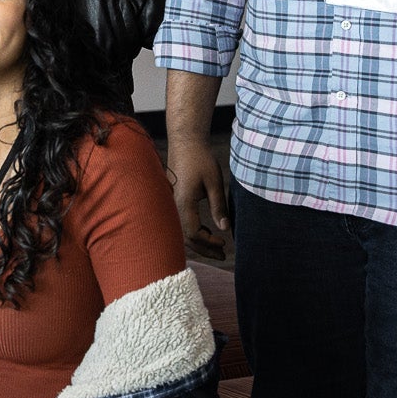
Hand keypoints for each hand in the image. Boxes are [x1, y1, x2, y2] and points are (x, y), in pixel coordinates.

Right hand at [166, 134, 228, 260]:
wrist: (185, 142)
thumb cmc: (200, 159)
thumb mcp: (215, 182)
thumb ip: (219, 207)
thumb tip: (225, 229)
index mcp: (184, 203)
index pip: (194, 233)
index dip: (209, 242)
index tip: (225, 242)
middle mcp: (173, 205)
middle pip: (185, 237)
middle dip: (204, 249)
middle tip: (223, 255)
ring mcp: (171, 203)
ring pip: (181, 231)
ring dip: (199, 242)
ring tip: (217, 247)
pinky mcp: (173, 200)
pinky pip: (180, 222)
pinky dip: (193, 231)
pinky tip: (207, 229)